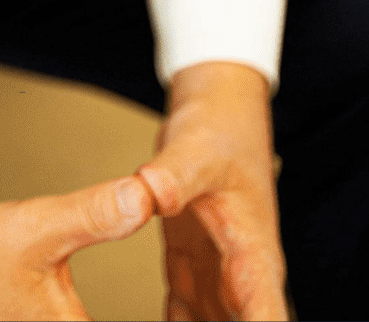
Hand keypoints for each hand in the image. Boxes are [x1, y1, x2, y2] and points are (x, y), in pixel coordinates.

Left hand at [137, 61, 287, 320]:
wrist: (221, 111)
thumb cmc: (217, 129)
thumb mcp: (195, 149)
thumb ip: (172, 175)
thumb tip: (151, 194)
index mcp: (252, 252)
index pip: (262, 316)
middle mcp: (241, 274)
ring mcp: (220, 275)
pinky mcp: (196, 269)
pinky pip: (187, 318)